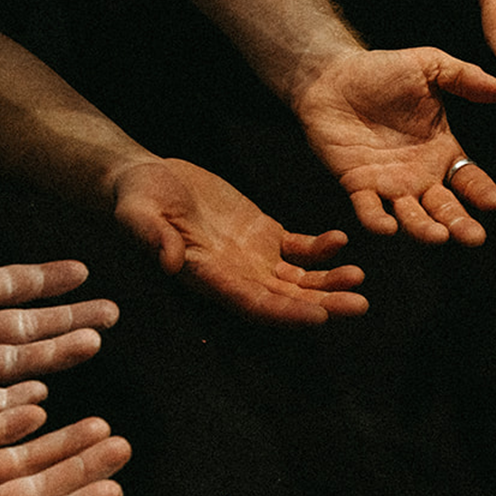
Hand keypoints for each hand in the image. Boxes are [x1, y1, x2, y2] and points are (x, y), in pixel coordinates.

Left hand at [0, 164, 118, 416]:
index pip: (8, 287)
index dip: (45, 280)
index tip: (82, 273)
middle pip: (24, 327)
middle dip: (68, 320)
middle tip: (111, 316)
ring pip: (12, 362)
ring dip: (55, 354)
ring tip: (94, 343)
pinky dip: (9, 401)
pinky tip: (44, 396)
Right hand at [112, 157, 367, 325]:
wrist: (146, 179)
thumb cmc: (137, 199)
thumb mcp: (138, 214)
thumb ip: (154, 238)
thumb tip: (171, 262)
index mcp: (209, 278)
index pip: (253, 305)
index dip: (286, 312)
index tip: (319, 316)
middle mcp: (236, 275)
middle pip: (286, 299)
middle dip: (322, 303)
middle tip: (358, 304)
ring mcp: (252, 257)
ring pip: (298, 279)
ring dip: (329, 282)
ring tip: (358, 277)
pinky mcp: (262, 234)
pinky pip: (299, 248)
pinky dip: (320, 249)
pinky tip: (340, 240)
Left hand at [291, 48, 495, 245]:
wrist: (333, 76)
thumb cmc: (382, 70)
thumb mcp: (429, 65)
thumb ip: (464, 77)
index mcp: (441, 151)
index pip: (469, 179)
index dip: (483, 192)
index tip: (495, 203)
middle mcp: (419, 175)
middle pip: (445, 207)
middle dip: (460, 223)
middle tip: (474, 237)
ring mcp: (389, 184)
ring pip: (411, 215)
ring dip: (424, 229)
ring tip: (438, 237)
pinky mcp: (358, 185)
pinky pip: (370, 208)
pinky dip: (378, 220)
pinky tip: (389, 226)